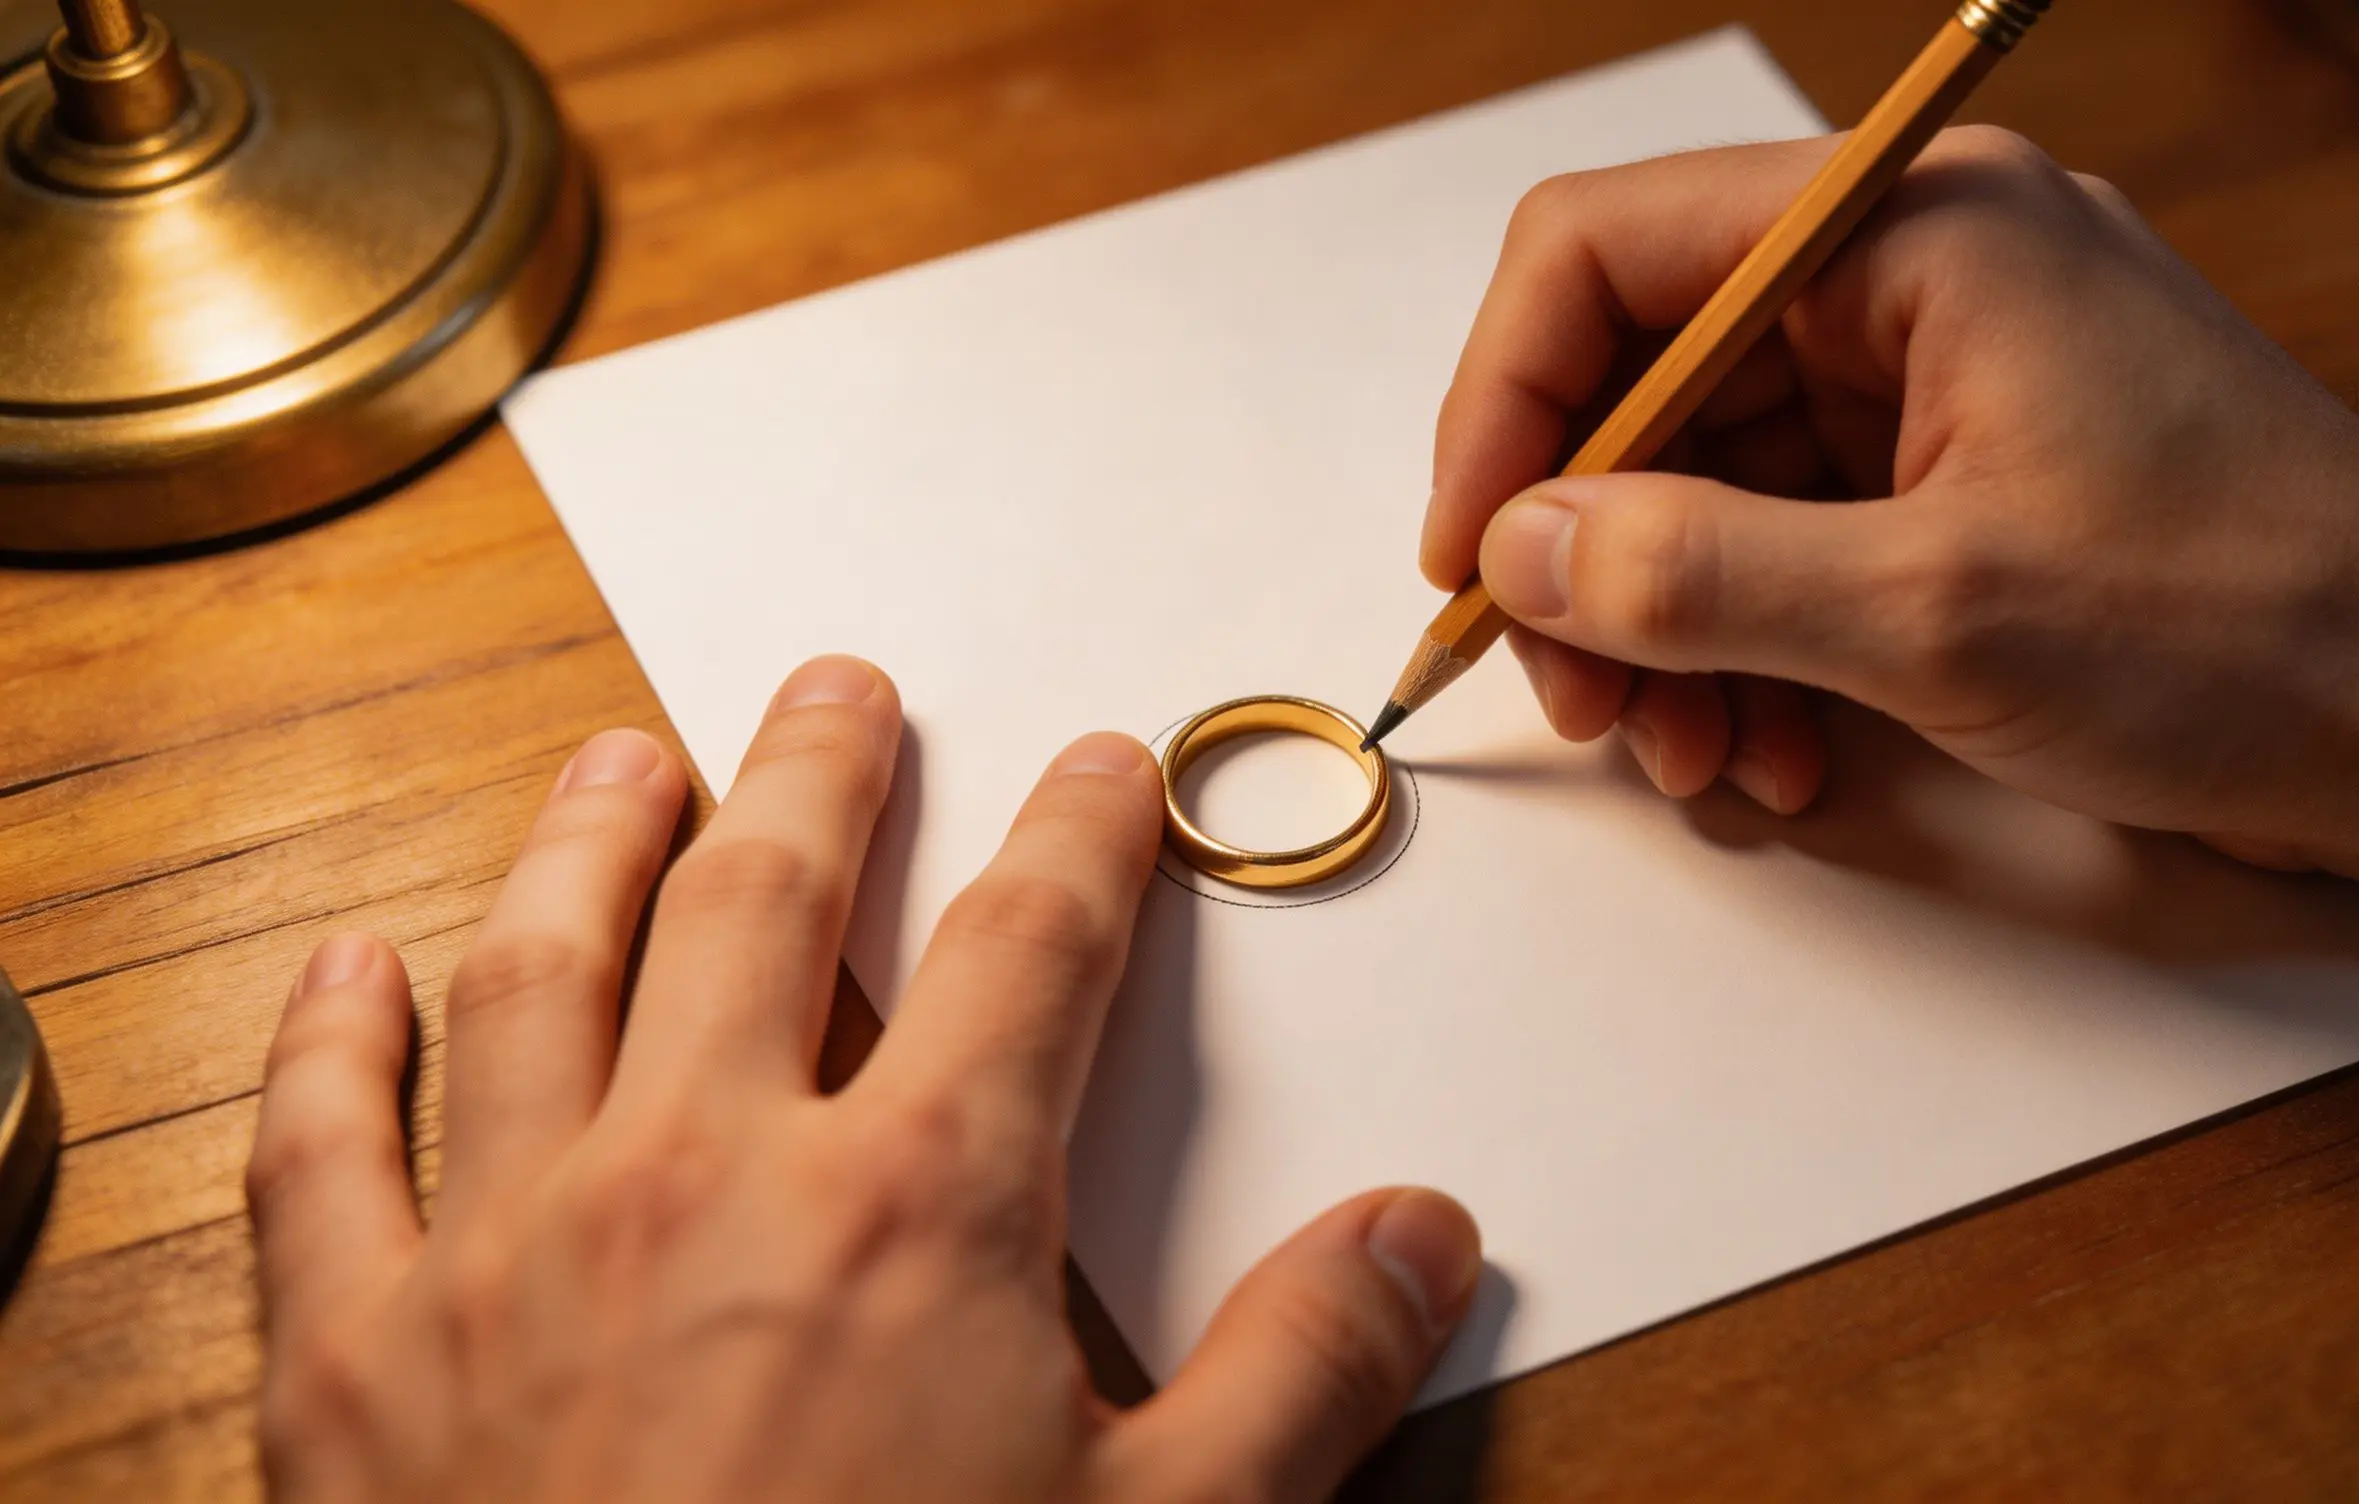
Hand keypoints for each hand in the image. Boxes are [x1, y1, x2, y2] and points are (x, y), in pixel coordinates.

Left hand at [246, 655, 1480, 1502]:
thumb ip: (1304, 1375)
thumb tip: (1423, 1235)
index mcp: (914, 1208)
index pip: (1027, 950)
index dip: (1083, 838)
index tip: (1102, 770)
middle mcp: (700, 1175)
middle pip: (761, 899)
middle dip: (815, 773)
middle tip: (839, 689)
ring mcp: (506, 1249)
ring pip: (540, 969)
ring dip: (586, 841)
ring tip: (623, 760)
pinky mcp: (353, 1361)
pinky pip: (319, 1153)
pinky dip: (325, 1046)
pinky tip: (344, 969)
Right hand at [1423, 126, 2358, 877]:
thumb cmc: (2240, 629)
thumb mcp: (1929, 610)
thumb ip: (1693, 568)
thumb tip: (1521, 547)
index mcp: (1910, 227)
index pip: (1608, 253)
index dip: (1505, 404)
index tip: (1473, 554)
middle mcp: (1918, 269)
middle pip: (1652, 376)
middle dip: (1593, 552)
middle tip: (1580, 697)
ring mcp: (1948, 368)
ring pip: (1715, 473)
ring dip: (1670, 626)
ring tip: (1692, 758)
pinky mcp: (1969, 465)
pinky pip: (1797, 531)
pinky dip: (1758, 644)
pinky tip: (1777, 754)